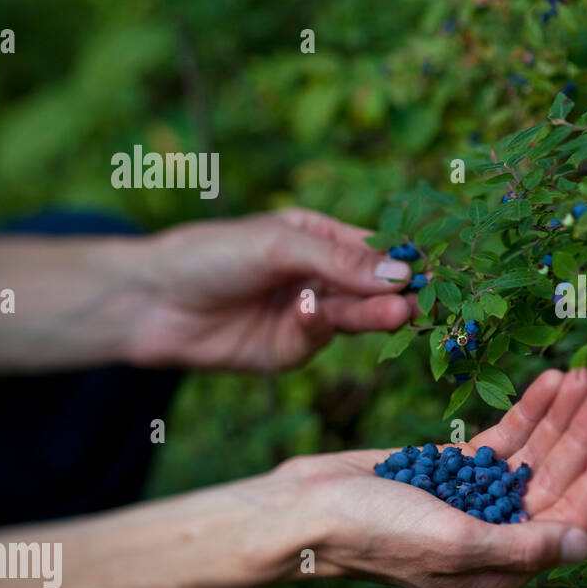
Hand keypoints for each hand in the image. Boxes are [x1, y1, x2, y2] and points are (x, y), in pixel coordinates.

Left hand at [128, 208, 418, 370]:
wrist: (150, 302)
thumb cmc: (210, 255)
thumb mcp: (279, 245)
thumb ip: (341, 261)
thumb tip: (401, 275)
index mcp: (320, 238)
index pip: (377, 248)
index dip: (406, 259)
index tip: (436, 268)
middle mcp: (320, 276)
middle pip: (372, 286)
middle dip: (397, 292)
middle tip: (423, 299)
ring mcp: (307, 314)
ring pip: (354, 315)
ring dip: (376, 313)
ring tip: (400, 313)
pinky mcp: (292, 350)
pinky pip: (322, 338)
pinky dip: (327, 326)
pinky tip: (322, 313)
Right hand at [280, 369, 586, 587]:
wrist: (305, 509)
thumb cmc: (372, 534)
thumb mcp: (452, 543)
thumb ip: (520, 546)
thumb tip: (583, 545)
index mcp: (504, 566)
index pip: (572, 515)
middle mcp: (500, 533)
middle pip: (559, 475)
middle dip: (586, 432)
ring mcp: (479, 498)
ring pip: (535, 451)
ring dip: (562, 413)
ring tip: (586, 370)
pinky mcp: (458, 468)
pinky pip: (505, 437)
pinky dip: (528, 409)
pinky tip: (549, 379)